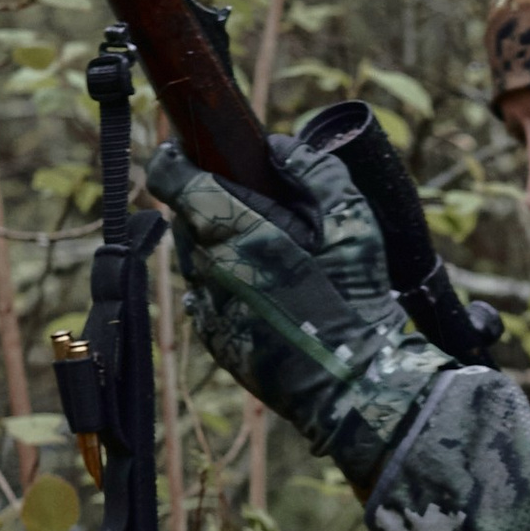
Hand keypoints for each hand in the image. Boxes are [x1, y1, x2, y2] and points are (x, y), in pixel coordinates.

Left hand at [147, 131, 439, 487]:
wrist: (353, 385)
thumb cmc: (357, 300)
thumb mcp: (353, 222)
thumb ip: (315, 172)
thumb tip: (277, 145)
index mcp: (237, 231)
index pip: (172, 178)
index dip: (173, 157)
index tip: (184, 149)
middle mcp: (209, 266)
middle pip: (184, 217)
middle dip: (207, 204)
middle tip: (249, 205)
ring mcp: (207, 306)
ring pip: (193, 257)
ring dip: (216, 246)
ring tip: (264, 254)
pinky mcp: (213, 337)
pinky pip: (204, 296)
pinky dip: (224, 285)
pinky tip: (264, 293)